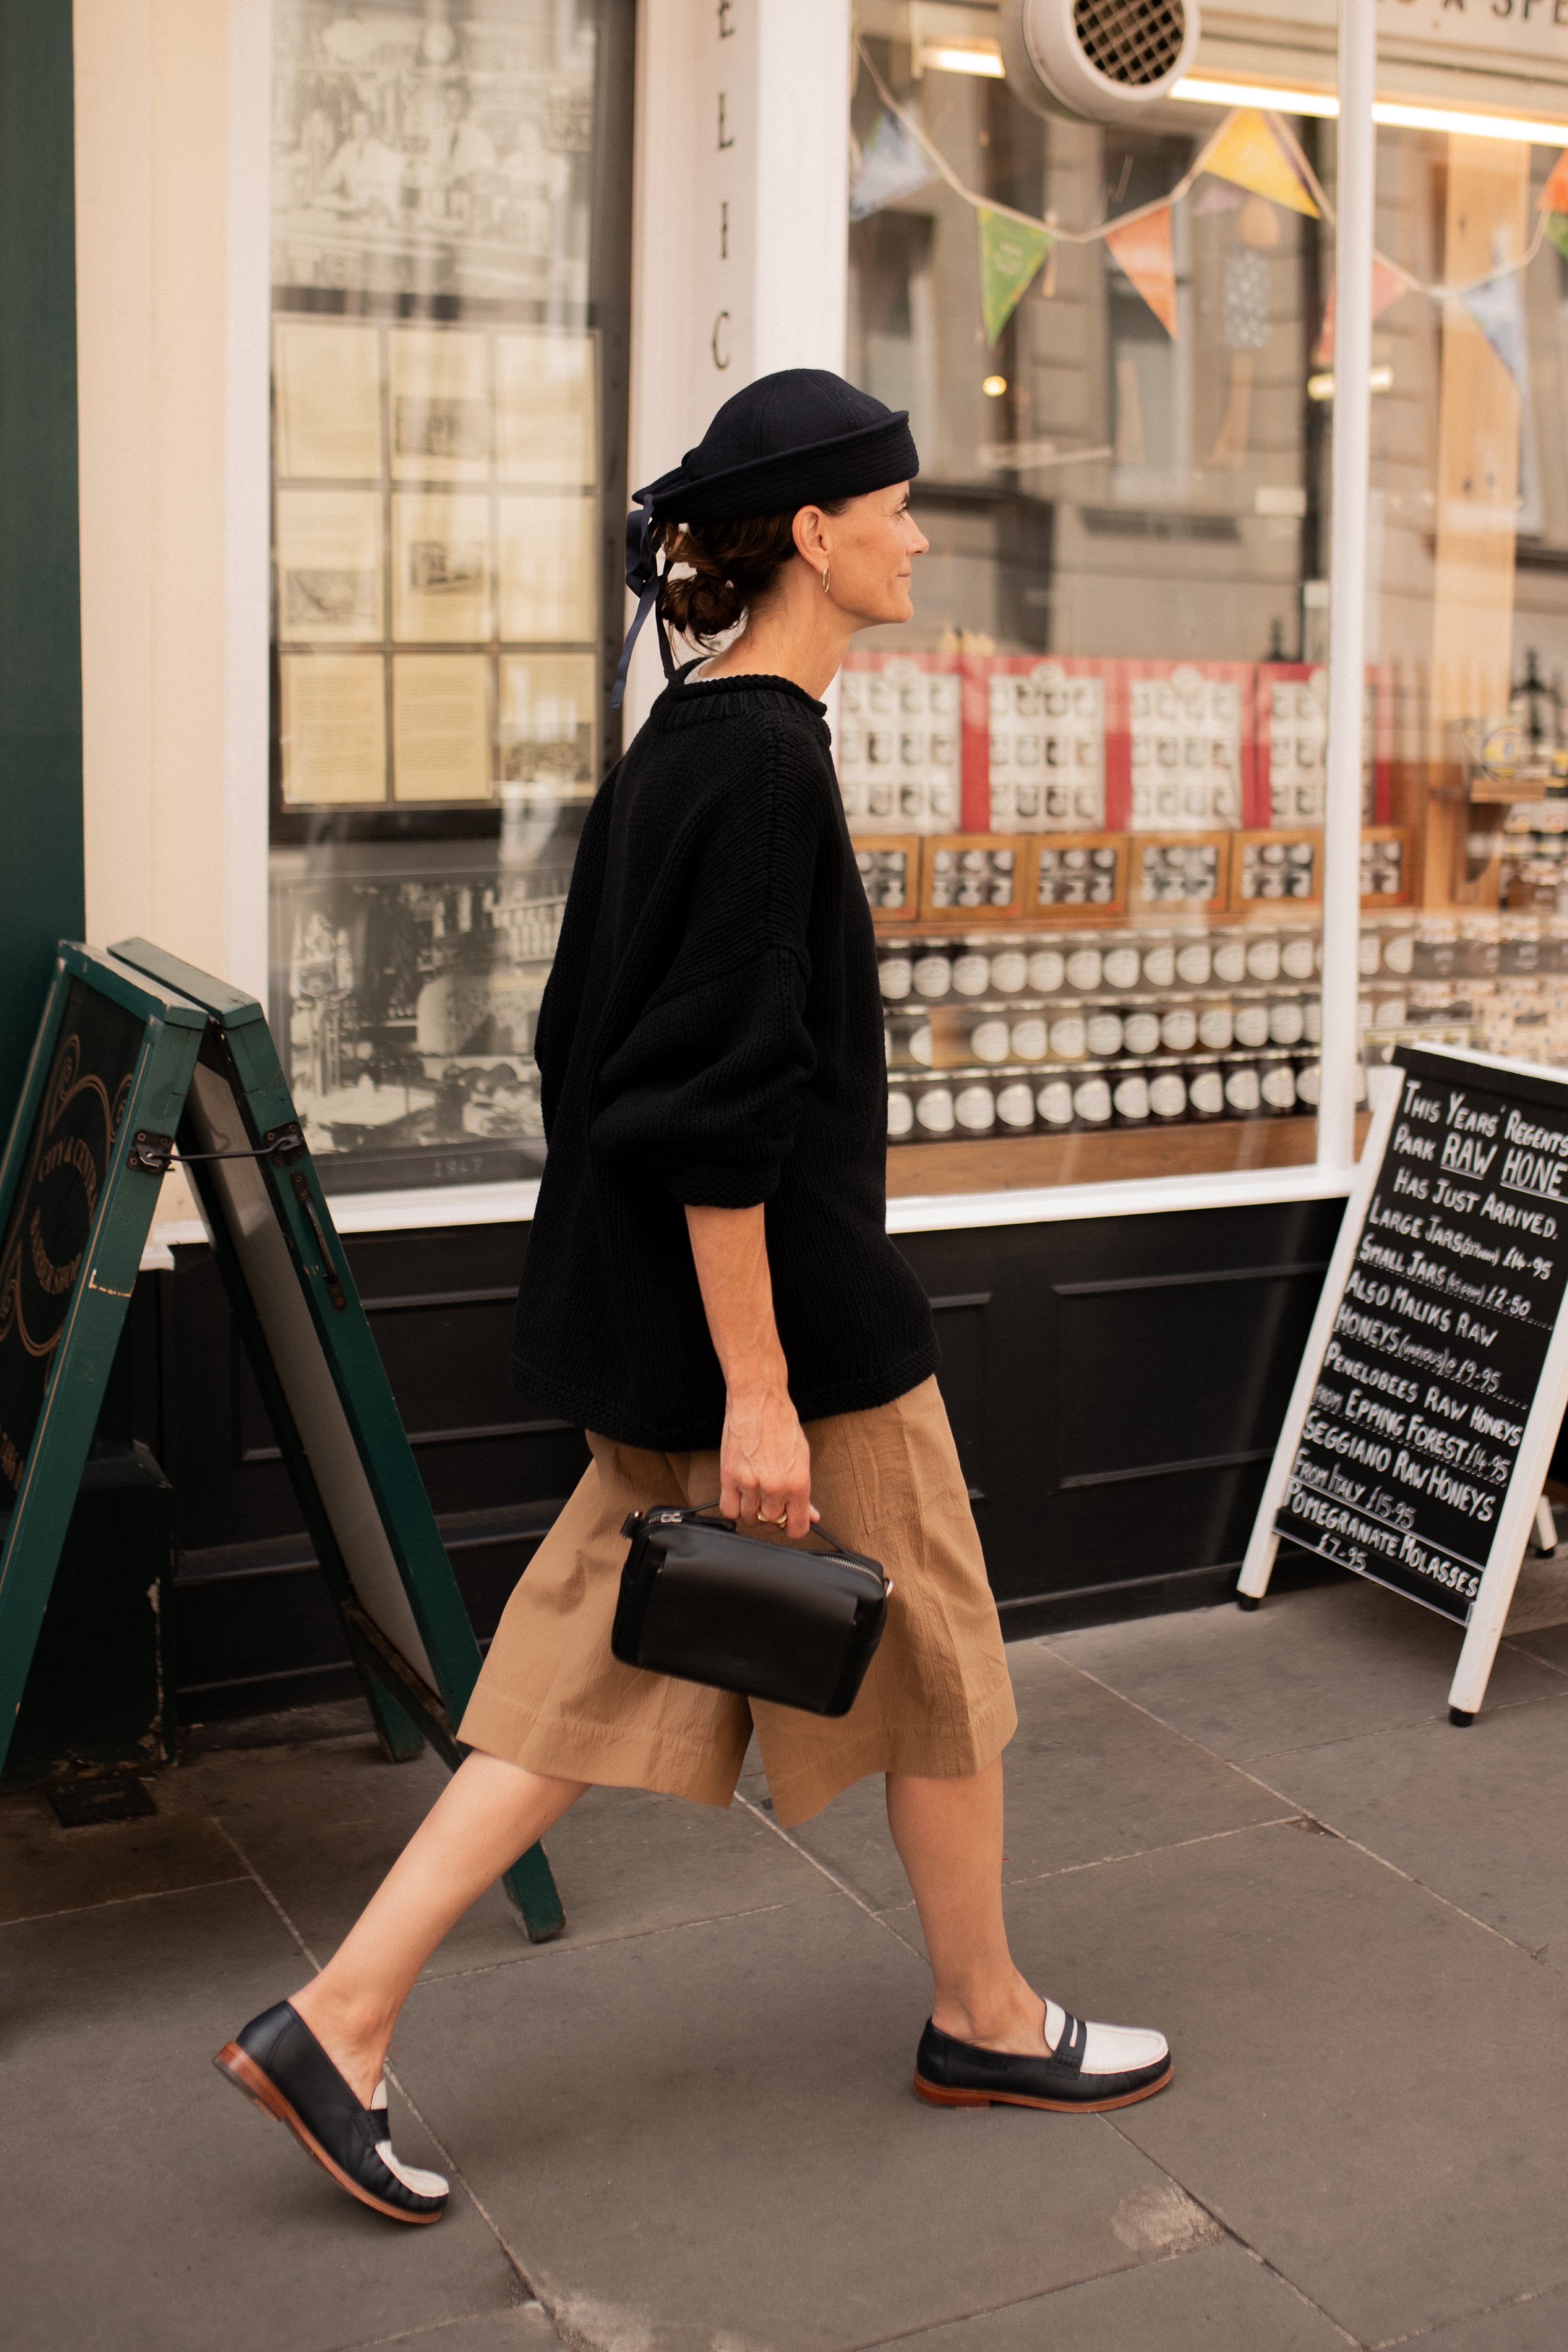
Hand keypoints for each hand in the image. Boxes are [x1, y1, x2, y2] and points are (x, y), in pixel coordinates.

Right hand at [719, 1379, 817, 1538]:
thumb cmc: (781, 1424)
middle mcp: (774, 1486)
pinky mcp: (729, 1476)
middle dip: (773, 1517)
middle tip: (772, 1502)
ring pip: (750, 1519)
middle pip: (771, 1524)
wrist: (758, 1400)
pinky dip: (735, 1508)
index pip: (797, 1527)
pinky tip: (741, 1496)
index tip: (790, 1524)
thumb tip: (811, 1514)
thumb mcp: (802, 1458)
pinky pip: (729, 1510)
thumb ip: (805, 1492)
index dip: (794, 1528)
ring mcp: (750, 1483)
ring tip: (756, 1495)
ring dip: (753, 1512)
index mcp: (798, 1483)